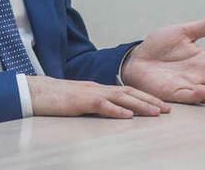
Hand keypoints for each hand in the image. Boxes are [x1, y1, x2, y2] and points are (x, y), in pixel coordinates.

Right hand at [26, 75, 170, 117]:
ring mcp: (90, 93)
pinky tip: (128, 115)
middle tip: (168, 109)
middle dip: (150, 100)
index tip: (161, 105)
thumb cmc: (56, 99)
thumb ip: (96, 104)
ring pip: (120, 97)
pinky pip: (101, 105)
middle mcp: (98, 88)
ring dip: (140, 104)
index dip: (145, 97)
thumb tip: (113, 112)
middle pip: (129, 92)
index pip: (127, 91)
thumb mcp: (81, 101)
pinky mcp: (80, 101)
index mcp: (99, 89)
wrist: (36, 92)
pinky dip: (116, 110)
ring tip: (156, 112)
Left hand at [121, 16, 204, 103]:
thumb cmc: (159, 46)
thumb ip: (203, 27)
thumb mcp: (182, 32)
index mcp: (203, 60)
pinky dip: (196, 95)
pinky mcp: (174, 92)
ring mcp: (188, 85)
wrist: (136, 58)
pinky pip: (187, 94)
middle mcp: (199, 75)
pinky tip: (204, 93)